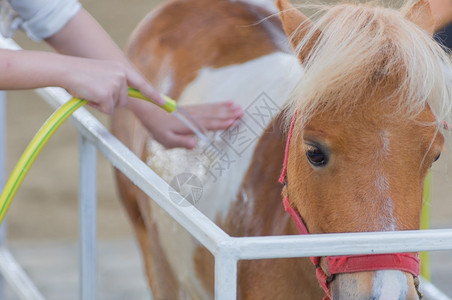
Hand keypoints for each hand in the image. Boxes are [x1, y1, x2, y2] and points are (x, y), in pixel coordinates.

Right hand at [60, 58, 163, 113]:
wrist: (64, 70)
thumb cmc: (80, 75)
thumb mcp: (103, 75)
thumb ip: (115, 84)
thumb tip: (122, 101)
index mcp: (121, 69)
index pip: (142, 84)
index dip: (153, 95)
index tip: (164, 103)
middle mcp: (122, 76)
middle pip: (124, 100)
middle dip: (112, 101)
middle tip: (96, 92)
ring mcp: (116, 85)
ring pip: (116, 106)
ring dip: (104, 104)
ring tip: (91, 92)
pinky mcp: (108, 94)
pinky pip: (108, 110)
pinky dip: (98, 107)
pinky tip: (89, 96)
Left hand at [128, 98, 242, 148]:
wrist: (149, 110)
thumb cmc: (158, 129)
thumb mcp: (166, 140)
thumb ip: (181, 142)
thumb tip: (195, 144)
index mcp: (188, 125)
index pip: (207, 124)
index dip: (220, 123)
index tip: (233, 121)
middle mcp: (193, 115)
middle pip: (213, 114)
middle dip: (228, 114)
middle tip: (242, 113)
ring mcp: (194, 110)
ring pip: (212, 109)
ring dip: (226, 108)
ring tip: (238, 107)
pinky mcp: (193, 108)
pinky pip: (208, 105)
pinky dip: (218, 104)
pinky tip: (226, 103)